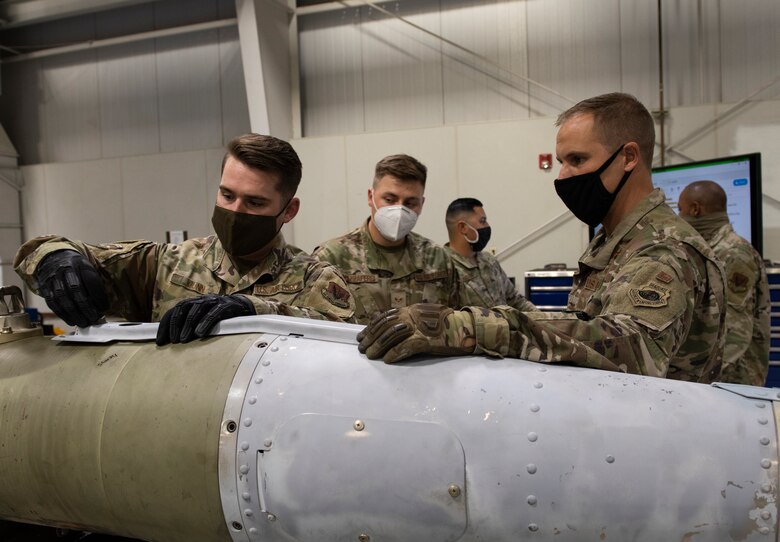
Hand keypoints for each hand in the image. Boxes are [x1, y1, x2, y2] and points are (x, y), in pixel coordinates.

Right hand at [36, 250, 108, 327]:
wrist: (54, 257)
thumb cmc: (77, 268)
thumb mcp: (88, 269)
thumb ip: (94, 284)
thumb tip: (103, 307)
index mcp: (81, 264)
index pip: (91, 281)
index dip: (99, 296)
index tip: (105, 308)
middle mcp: (66, 270)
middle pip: (75, 290)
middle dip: (86, 307)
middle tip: (94, 319)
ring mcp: (53, 278)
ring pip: (62, 297)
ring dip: (74, 313)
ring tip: (83, 323)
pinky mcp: (44, 286)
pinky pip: (52, 302)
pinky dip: (62, 314)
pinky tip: (71, 321)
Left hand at [156, 294, 254, 344]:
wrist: (243, 306)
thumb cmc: (220, 317)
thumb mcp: (203, 319)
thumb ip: (190, 326)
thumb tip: (172, 341)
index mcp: (193, 302)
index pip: (174, 311)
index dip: (165, 325)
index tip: (160, 341)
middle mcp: (201, 299)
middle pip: (183, 308)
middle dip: (175, 325)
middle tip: (172, 341)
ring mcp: (213, 301)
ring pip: (196, 310)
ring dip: (188, 325)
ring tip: (183, 340)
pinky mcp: (226, 305)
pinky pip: (214, 313)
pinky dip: (205, 322)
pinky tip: (200, 333)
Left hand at [357, 303, 475, 362]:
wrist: (465, 328)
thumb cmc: (446, 324)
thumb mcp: (425, 316)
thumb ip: (409, 320)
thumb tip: (391, 329)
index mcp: (411, 309)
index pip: (385, 317)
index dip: (372, 327)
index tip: (362, 336)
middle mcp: (412, 315)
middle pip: (385, 326)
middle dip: (371, 337)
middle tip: (362, 348)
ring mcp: (419, 327)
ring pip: (392, 336)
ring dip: (379, 347)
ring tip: (370, 355)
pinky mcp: (426, 340)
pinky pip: (406, 347)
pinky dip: (395, 353)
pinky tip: (387, 359)